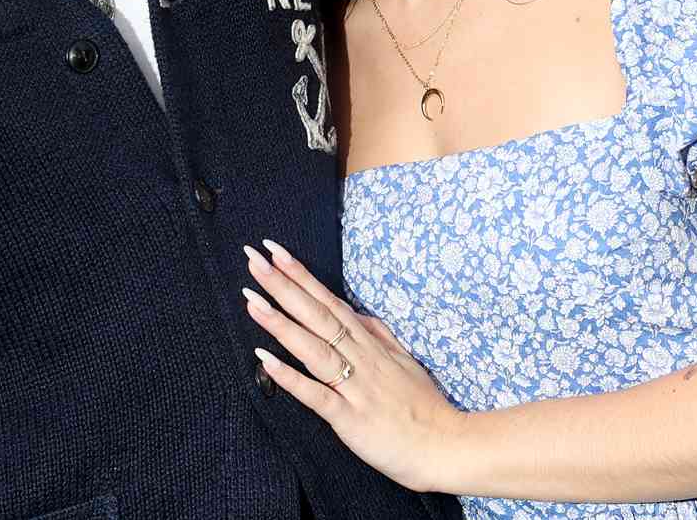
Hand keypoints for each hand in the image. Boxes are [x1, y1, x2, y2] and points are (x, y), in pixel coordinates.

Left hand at [243, 238, 464, 493]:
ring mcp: (354, 386)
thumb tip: (356, 313)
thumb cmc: (423, 406)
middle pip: (316, 315)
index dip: (300, 276)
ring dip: (281, 323)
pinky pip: (316, 395)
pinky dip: (290, 377)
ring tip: (252, 300)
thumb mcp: (404, 360)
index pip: (328, 301)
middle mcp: (360, 358)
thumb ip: (378, 335)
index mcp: (368, 343)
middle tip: (254, 259)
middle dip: (283, 286)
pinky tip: (265, 361)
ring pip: (313, 348)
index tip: (274, 251)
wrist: (445, 445)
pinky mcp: (350, 418)